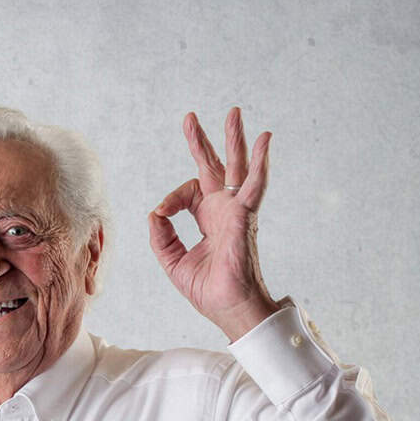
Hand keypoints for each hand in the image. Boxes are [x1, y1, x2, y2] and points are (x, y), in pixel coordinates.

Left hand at [148, 108, 278, 340]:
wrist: (229, 308)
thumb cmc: (208, 289)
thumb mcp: (173, 261)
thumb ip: (161, 236)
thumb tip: (154, 212)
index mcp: (208, 219)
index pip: (189, 193)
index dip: (171, 198)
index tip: (160, 212)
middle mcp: (224, 210)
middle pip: (215, 167)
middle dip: (203, 142)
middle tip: (190, 117)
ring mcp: (236, 210)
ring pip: (237, 167)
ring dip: (234, 140)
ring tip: (233, 113)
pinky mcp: (245, 216)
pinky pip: (255, 185)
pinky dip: (261, 162)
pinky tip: (266, 139)